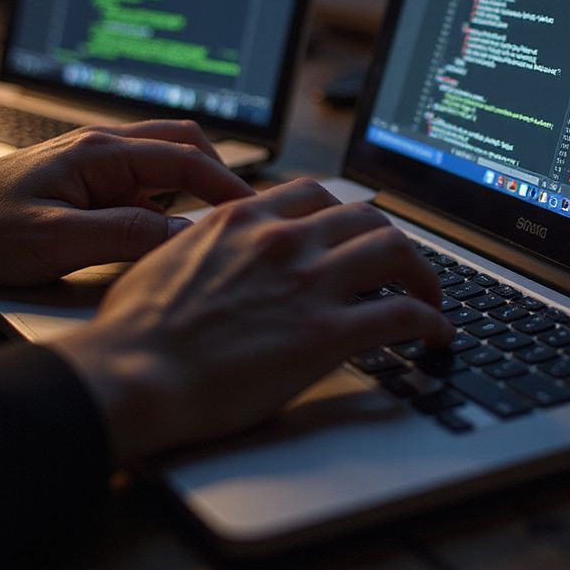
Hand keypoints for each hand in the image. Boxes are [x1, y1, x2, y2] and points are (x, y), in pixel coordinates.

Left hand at [0, 120, 249, 284]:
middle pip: (184, 142)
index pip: (185, 159)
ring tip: (210, 223)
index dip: (226, 185)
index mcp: (101, 152)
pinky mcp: (90, 179)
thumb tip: (185, 235)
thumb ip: (126, 235)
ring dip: (193, 185)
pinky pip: (144, 181)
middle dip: (219, 173)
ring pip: (166, 159)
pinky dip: (167, 200)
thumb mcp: (57, 240)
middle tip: (240, 210)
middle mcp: (104, 147)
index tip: (253, 209)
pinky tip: (164, 231)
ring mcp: (98, 161)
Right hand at [51, 179, 454, 464]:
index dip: (343, 214)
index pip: (315, 194)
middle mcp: (284, 239)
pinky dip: (431, 320)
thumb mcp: (168, 257)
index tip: (352, 232)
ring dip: (422, 272)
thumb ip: (209, 242)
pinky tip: (437, 334)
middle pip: (364, 216)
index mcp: (244, 217)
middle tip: (400, 265)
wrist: (132, 374)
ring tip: (430, 294)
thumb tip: (219, 247)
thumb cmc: (137, 329)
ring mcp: (309, 282)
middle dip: (390, 239)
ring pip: (394, 250)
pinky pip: (402, 315)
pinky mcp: (326, 334)